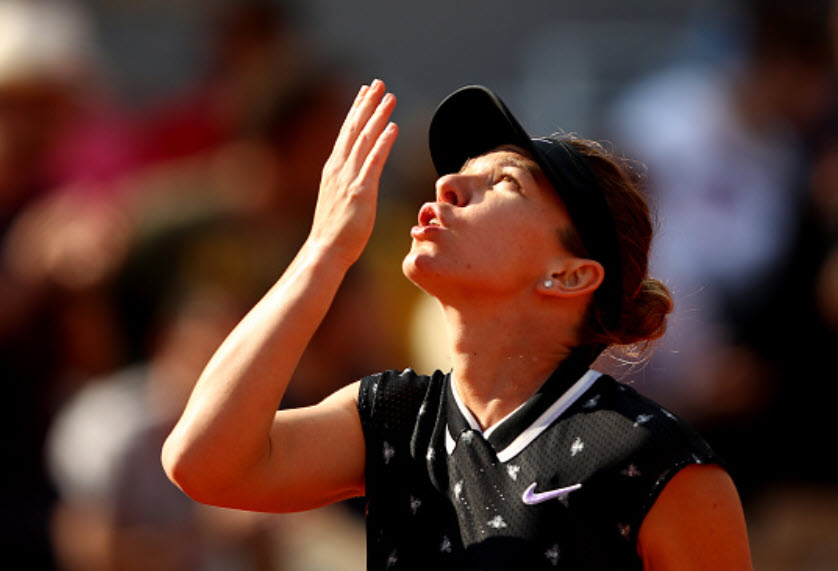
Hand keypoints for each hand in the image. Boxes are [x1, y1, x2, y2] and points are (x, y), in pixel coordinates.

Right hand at [308, 79, 397, 267]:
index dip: (355, 110)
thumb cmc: (334, 233)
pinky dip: (383, 142)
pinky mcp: (361, 191)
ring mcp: (348, 179)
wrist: (326, 250)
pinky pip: (374, 161)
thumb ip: (346, 186)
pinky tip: (393, 127)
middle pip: (354, 129)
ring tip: (390, 97)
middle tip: (378, 83)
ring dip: (378, 116)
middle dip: (366, 104)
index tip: (364, 92)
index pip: (345, 133)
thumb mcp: (339, 202)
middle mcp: (338, 169)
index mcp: (332, 170)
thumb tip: (356, 181)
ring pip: (364, 140)